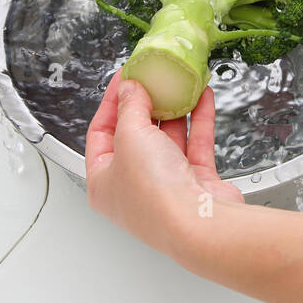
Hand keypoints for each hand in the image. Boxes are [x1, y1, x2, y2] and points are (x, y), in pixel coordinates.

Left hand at [85, 73, 243, 257]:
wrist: (200, 224)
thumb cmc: (155, 195)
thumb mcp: (130, 136)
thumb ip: (130, 108)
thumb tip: (130, 90)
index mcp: (103, 182)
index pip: (100, 133)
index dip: (112, 102)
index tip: (125, 77)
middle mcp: (133, 187)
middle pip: (135, 135)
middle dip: (146, 104)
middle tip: (153, 78)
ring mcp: (166, 186)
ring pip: (168, 139)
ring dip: (175, 110)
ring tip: (178, 84)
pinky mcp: (196, 184)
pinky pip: (195, 145)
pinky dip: (199, 121)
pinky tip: (202, 99)